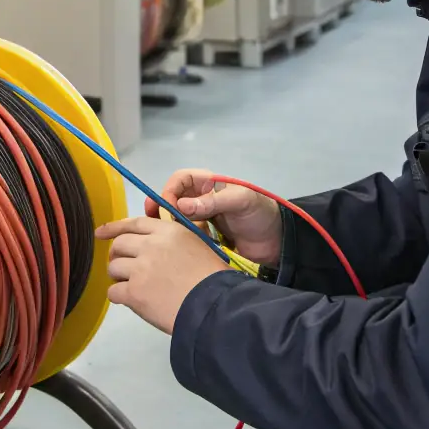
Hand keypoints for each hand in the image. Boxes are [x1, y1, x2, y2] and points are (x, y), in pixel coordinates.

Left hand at [95, 216, 228, 333]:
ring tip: (129, 286)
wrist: (213, 305)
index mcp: (168, 231)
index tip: (100, 233)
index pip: (133, 223)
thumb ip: (177, 239)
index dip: (114, 228)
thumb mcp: (199, 244)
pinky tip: (129, 301)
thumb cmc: (213, 277)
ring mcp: (140, 269)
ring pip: (113, 268)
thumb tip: (160, 241)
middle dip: (117, 256)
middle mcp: (150, 245)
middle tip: (123, 267)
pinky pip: (113, 292)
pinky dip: (118, 297)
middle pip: (119, 245)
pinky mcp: (134, 292)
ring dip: (118, 277)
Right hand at [149, 169, 281, 266]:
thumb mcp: (240, 202)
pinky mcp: (204, 238)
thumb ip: (213, 202)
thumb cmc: (260, 214)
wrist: (276, 243)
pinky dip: (180, 240)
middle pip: (173, 199)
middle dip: (161, 209)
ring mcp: (202, 219)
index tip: (167, 208)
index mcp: (210, 184)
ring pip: (177, 219)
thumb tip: (181, 206)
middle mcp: (202, 199)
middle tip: (152, 223)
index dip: (170, 190)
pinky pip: (186, 236)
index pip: (181, 180)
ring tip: (164, 238)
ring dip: (169, 226)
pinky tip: (179, 249)